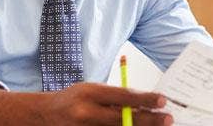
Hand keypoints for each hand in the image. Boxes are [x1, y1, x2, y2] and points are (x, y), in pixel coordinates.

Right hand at [0, 82, 172, 125]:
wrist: (44, 115)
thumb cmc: (72, 100)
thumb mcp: (92, 90)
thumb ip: (114, 96)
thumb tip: (143, 102)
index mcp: (89, 93)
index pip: (123, 96)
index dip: (145, 99)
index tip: (163, 100)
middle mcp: (86, 113)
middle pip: (125, 119)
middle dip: (149, 120)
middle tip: (168, 118)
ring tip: (156, 125)